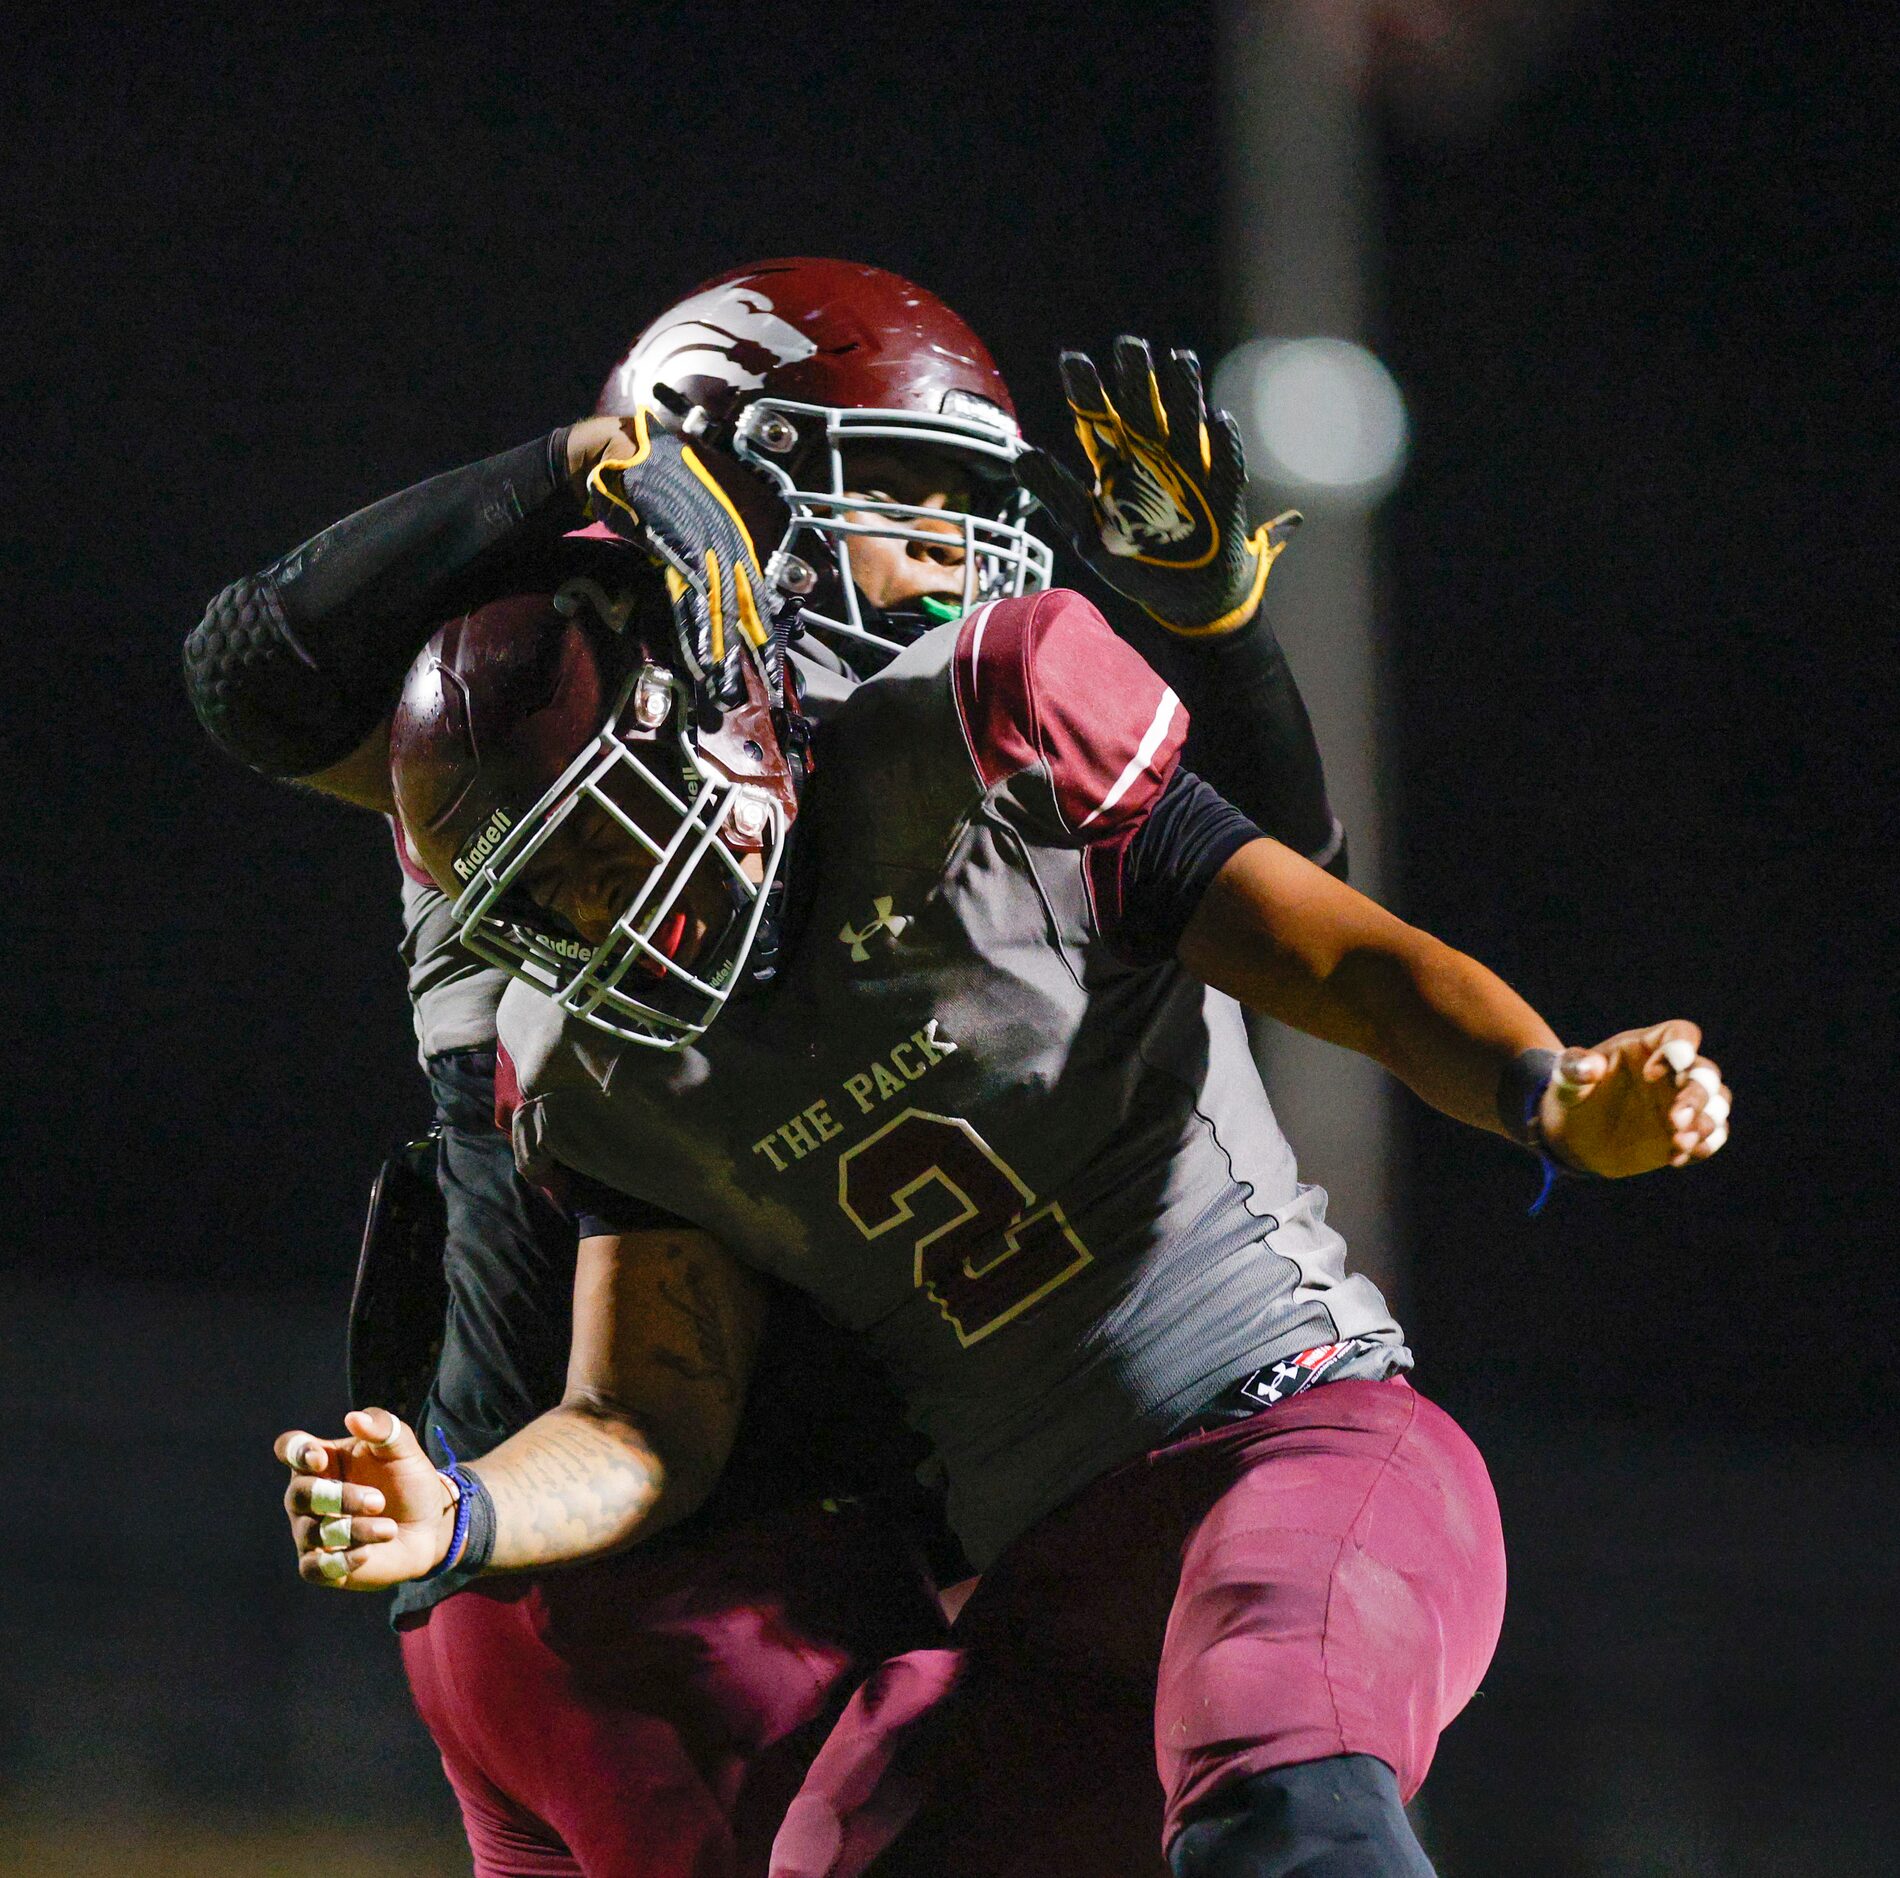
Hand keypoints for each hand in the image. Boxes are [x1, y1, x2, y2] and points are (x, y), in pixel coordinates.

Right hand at [275, 1409, 455, 1590]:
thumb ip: (383, 1427)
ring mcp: (312, 1532)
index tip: (319, 1457)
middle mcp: (309, 1496)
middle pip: (299, 1494)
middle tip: (378, 1501)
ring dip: (352, 1530)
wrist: (430, 1526)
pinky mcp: (322, 1566)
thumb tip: (353, 1418)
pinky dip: (340, 1561)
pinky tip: (367, 1553)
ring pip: (312, 1533)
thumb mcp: (404, 1449)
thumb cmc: (409, 1481)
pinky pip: (314, 1568)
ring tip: (389, 1528)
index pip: (290, 1448)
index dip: (296, 1451)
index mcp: (323, 1460)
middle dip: (337, 1497)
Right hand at [582, 406, 779, 703]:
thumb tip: (715, 588)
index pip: (753, 585)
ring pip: (719, 601)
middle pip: (743, 598)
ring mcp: (697, 538)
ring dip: (724, 645)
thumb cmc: (651, 491)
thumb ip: (702, 554)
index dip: (762, 624)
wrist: (618, 452)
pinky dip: (697, 625)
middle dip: (754, 643)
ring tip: (727, 680)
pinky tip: (702, 654)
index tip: (771, 659)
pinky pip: (690, 592)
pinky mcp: (671, 542)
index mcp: (729, 530)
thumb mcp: (685, 523)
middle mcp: (720, 533)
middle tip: (764, 679)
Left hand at [1016, 337, 1298, 635]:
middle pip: (1142, 413)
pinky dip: (1223, 444)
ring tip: (1180, 360)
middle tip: (1128, 347)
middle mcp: (1152, 461)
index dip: (1087, 393)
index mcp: (1116, 466)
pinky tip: (1217, 419)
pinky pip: (1224, 466)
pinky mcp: (1222, 498)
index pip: (1098, 421)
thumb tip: (1020, 456)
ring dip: (1184, 395)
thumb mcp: (1086, 533)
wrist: (1184, 601)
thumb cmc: (1133, 562)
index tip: (1073, 361)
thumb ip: (1057, 494)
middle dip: (1136, 380)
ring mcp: (1189, 475)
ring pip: (1185, 426)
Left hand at [1539, 1023, 1731, 1178]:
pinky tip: (1674, 1157)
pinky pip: (1712, 1136)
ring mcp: (1683, 1103)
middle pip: (1706, 1073)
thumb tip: (1591, 1066)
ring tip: (1678, 1140)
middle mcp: (1674, 1072)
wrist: (1575, 1135)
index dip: (1679, 1048)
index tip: (1649, 1073)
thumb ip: (1574, 1067)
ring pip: (1717, 1104)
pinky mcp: (1686, 1133)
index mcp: (1648, 1046)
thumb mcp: (1565, 1078)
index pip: (1681, 1033)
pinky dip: (1702, 1146)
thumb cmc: (1573, 1095)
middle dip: (1697, 1095)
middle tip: (1675, 1119)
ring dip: (1705, 1122)